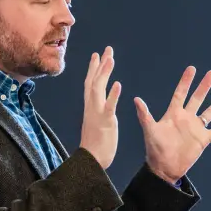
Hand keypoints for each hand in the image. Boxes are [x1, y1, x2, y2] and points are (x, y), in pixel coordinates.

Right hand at [80, 47, 121, 168]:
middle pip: (94, 81)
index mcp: (91, 107)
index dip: (94, 68)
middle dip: (100, 64)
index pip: (91, 83)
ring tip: (111, 59)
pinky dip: (113, 95)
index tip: (97, 54)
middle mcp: (91, 107)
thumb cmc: (95, 145)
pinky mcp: (105, 123)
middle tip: (107, 49)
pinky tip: (118, 84)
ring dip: (105, 73)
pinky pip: (109, 106)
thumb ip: (98, 111)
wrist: (91, 161)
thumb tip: (101, 104)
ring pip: (99, 89)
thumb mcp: (96, 123)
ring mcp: (97, 114)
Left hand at [133, 66, 210, 182]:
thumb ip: (144, 114)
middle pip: (197, 98)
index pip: (181, 93)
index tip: (192, 68)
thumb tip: (136, 99)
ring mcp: (196, 128)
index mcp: (173, 114)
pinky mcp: (203, 139)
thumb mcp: (150, 130)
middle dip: (205, 86)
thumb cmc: (155, 148)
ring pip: (210, 112)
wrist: (164, 167)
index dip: (186, 81)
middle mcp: (186, 118)